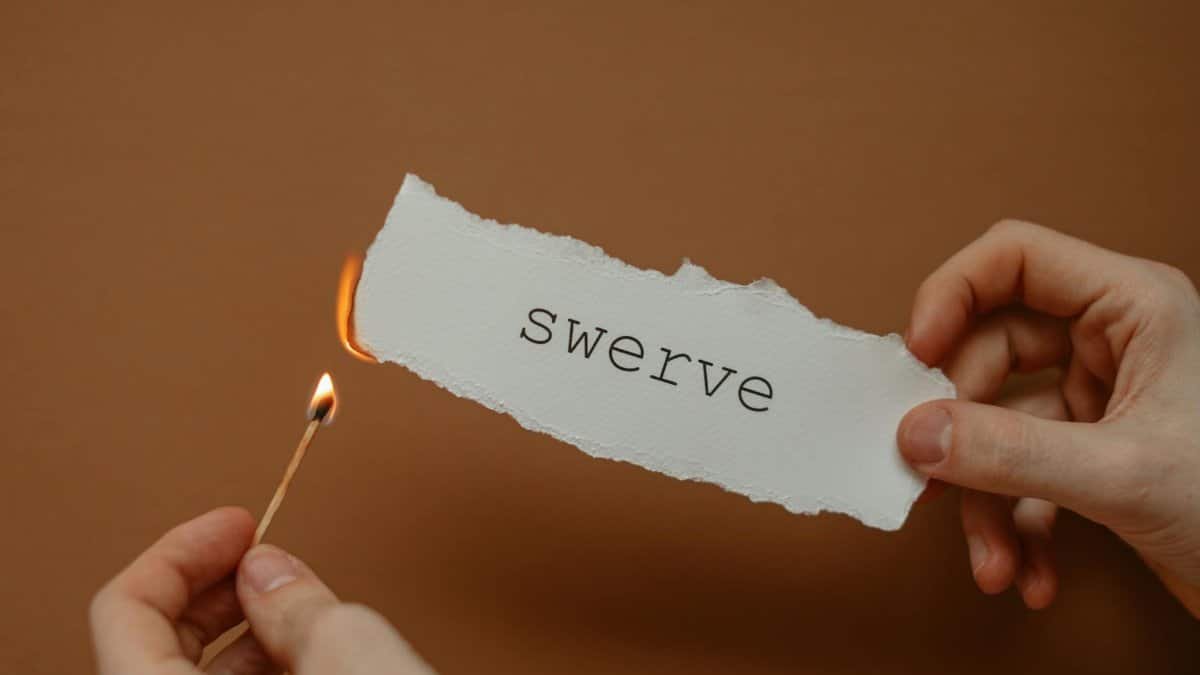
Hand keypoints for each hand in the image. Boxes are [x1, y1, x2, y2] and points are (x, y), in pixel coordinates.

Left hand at [90, 507, 435, 673]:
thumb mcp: (352, 649)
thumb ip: (294, 597)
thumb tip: (270, 573)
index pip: (123, 614)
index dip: (178, 553)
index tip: (232, 524)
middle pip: (148, 649)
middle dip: (210, 591)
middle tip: (257, 553)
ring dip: (241, 635)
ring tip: (297, 607)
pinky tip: (307, 657)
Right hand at [897, 221, 1199, 615]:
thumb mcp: (1122, 475)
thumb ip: (1012, 453)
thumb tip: (915, 434)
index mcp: (1133, 306)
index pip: (1015, 259)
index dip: (952, 294)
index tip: (915, 357)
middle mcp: (1113, 340)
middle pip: (991, 351)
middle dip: (965, 431)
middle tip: (936, 476)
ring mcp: (1101, 396)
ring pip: (1001, 423)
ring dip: (986, 500)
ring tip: (993, 559)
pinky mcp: (1095, 450)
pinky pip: (1024, 471)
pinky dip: (1015, 523)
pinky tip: (1027, 570)